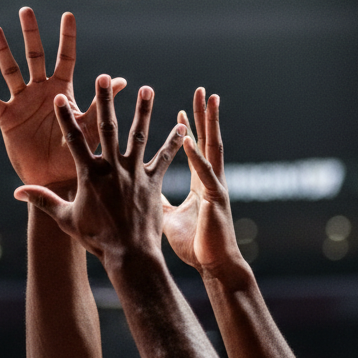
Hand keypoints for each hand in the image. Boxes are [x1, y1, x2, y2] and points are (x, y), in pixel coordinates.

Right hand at [0, 7, 125, 186]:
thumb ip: (100, 103)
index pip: (65, 57)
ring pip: (11, 71)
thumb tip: (119, 80)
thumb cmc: (76, 154)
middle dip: (31, 34)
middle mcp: (41, 91)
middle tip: (26, 10)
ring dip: (3, 51)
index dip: (67, 37)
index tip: (68, 15)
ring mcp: (22, 103)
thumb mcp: (89, 126)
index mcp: (62, 90)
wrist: (56, 178)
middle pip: (35, 56)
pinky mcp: (7, 118)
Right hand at [14, 76, 186, 263]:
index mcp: (89, 175)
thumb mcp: (66, 219)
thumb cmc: (96, 238)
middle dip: (105, 101)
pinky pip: (164, 158)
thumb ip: (42, 200)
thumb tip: (17, 192)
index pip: (74, 140)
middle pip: (108, 128)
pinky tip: (183, 126)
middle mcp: (112, 168)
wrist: (130, 255)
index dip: (66, 118)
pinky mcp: (153, 182)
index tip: (61, 97)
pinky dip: (173, 142)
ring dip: (143, 111)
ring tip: (146, 88)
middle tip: (103, 77)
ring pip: (139, 135)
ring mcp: (134, 173)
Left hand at [162, 89, 243, 277]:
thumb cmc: (195, 244)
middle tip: (203, 91)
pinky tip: (189, 139)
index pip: (194, 150)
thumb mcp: (170, 218)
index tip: (181, 110)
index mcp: (201, 183)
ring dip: (209, 122)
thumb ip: (158, 200)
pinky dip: (197, 155)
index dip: (189, 130)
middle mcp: (210, 179)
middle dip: (204, 115)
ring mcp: (214, 186)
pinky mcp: (215, 198)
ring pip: (212, 147)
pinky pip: (205, 173)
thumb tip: (142, 191)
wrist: (214, 266)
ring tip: (208, 99)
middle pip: (207, 139)